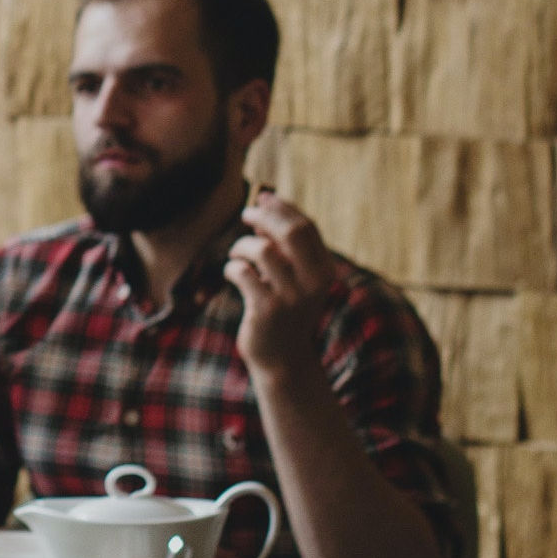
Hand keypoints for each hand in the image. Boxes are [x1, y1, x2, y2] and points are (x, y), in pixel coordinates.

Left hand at [225, 190, 336, 379]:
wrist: (282, 359)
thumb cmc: (283, 309)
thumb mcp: (290, 275)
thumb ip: (281, 242)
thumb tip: (263, 200)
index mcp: (323, 270)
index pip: (306, 227)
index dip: (282, 208)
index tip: (262, 198)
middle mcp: (313, 282)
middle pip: (291, 232)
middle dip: (265, 215)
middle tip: (245, 213)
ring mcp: (291, 297)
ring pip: (263, 250)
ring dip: (243, 245)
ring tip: (237, 254)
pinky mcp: (267, 311)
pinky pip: (243, 273)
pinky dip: (232, 268)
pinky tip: (233, 274)